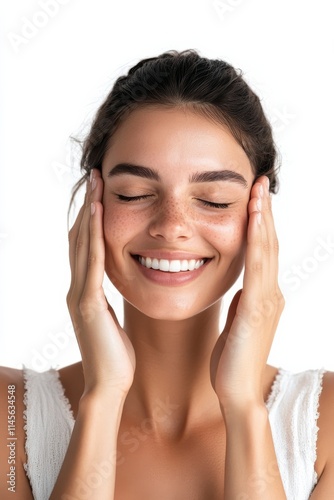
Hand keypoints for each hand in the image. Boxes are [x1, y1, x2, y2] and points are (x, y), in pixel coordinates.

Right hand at [67, 169, 135, 395]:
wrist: (109, 386)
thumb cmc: (116, 356)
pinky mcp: (89, 303)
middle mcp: (78, 288)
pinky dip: (93, 235)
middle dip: (87, 205)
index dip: (89, 218)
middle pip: (79, 237)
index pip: (85, 246)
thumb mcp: (113, 320)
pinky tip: (98, 213)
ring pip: (82, 243)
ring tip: (95, 183)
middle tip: (94, 177)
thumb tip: (119, 286)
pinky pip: (92, 261)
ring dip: (88, 211)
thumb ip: (109, 300)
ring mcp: (80, 294)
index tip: (99, 193)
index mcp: (85, 291)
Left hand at [210, 176, 283, 408]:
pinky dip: (257, 240)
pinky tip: (254, 219)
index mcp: (263, 296)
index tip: (254, 199)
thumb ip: (243, 303)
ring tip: (260, 190)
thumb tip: (240, 287)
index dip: (261, 224)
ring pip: (267, 250)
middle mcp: (270, 293)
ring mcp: (267, 300)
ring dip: (263, 218)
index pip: (264, 252)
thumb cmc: (231, 360)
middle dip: (265, 212)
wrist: (236, 391)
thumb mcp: (237, 323)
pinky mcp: (257, 308)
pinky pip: (257, 267)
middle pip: (269, 244)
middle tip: (261, 183)